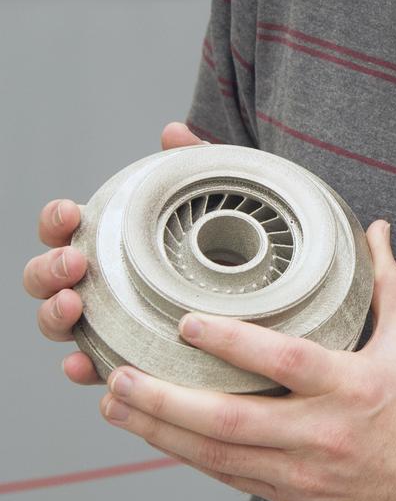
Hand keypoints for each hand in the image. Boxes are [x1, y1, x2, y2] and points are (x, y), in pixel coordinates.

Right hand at [23, 121, 205, 385]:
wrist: (247, 287)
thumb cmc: (216, 239)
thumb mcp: (209, 199)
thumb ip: (190, 164)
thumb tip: (173, 133)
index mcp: (101, 238)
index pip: (61, 226)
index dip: (56, 220)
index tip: (73, 213)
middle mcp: (89, 279)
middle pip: (43, 276)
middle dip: (49, 268)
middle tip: (76, 263)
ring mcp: (99, 320)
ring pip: (55, 321)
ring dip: (55, 314)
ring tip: (75, 306)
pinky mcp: (119, 355)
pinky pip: (91, 366)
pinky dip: (81, 368)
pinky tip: (87, 367)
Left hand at [98, 219, 395, 500]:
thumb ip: (388, 282)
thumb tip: (376, 229)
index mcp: (349, 386)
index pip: (283, 362)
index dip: (232, 344)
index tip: (186, 323)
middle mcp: (319, 431)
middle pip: (231, 420)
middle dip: (168, 400)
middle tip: (122, 374)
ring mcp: (299, 470)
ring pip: (216, 455)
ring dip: (160, 430)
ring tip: (116, 402)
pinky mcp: (287, 493)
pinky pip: (226, 475)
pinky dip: (186, 454)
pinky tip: (153, 433)